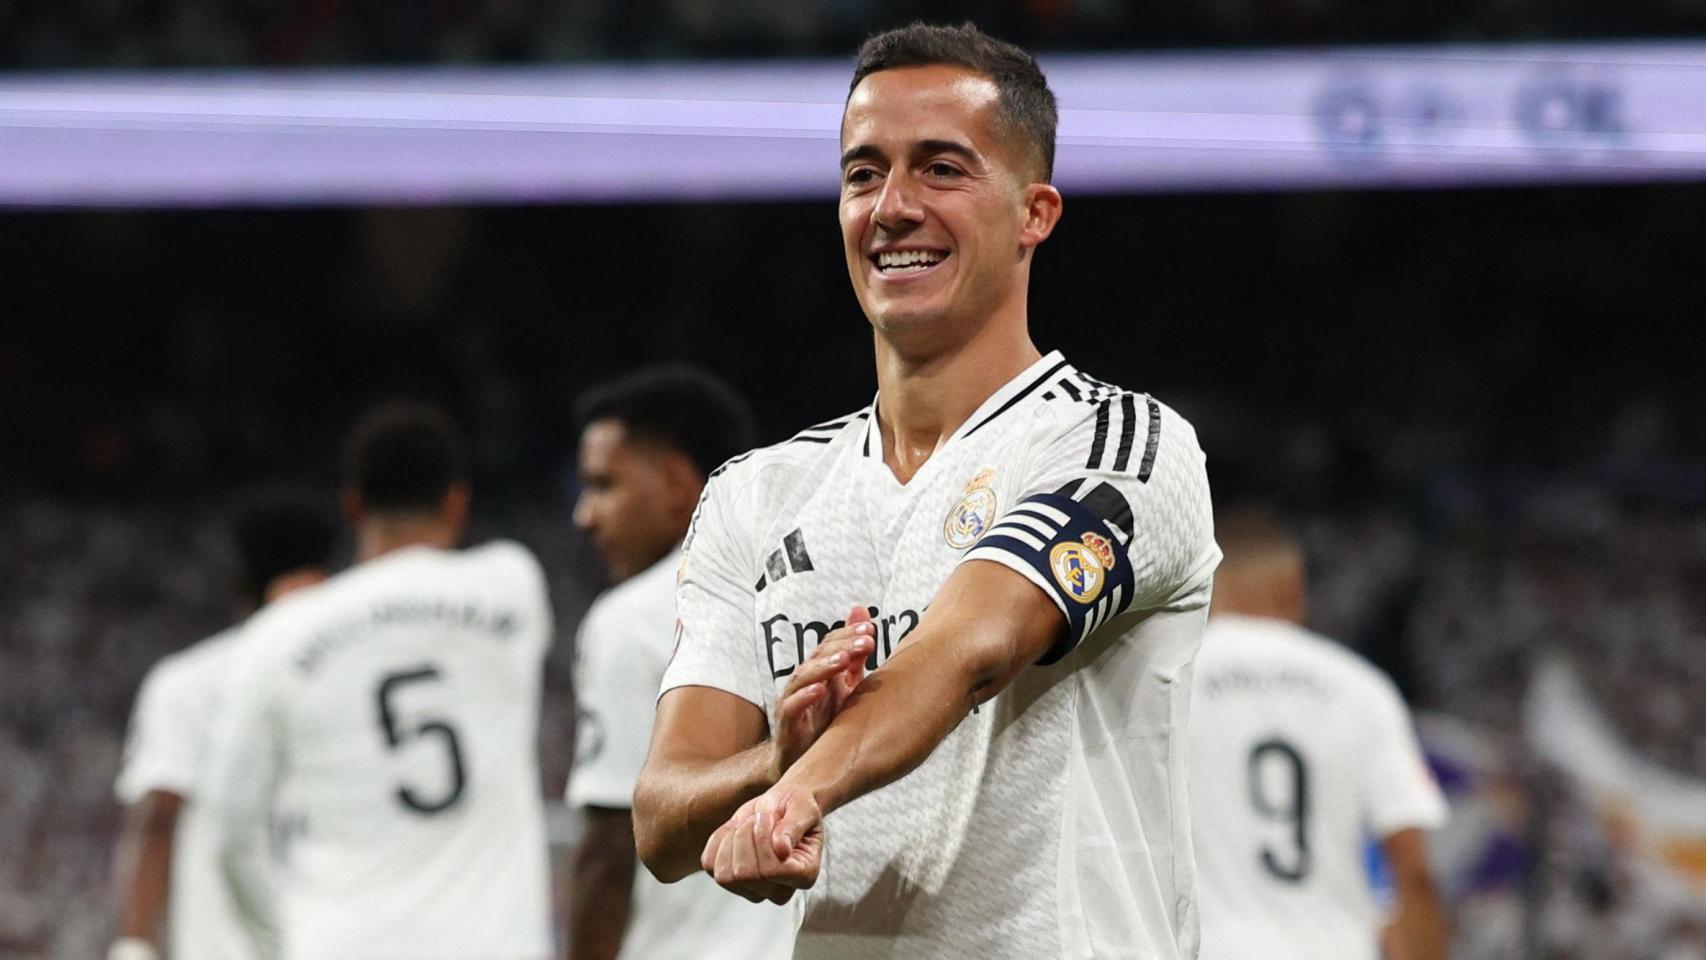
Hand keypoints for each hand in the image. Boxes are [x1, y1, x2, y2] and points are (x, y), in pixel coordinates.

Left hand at [701, 781, 824, 903]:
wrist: (779, 805)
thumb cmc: (795, 807)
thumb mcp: (802, 808)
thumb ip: (793, 828)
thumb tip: (782, 850)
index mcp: (805, 875)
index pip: (772, 872)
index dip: (763, 840)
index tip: (769, 818)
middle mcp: (779, 891)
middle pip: (745, 874)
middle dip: (746, 836)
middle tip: (758, 819)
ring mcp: (752, 889)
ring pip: (725, 876)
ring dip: (732, 840)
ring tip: (747, 825)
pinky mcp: (729, 879)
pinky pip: (709, 865)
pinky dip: (717, 841)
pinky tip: (734, 830)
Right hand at [769, 605, 873, 780]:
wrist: (801, 759)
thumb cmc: (825, 719)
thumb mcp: (846, 686)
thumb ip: (855, 657)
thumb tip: (868, 621)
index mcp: (820, 670)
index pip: (831, 644)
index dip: (848, 634)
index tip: (871, 630)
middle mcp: (805, 680)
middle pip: (819, 655)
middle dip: (843, 646)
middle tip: (866, 641)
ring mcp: (793, 699)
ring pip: (804, 676)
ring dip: (825, 666)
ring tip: (844, 659)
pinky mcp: (787, 722)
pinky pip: (793, 706)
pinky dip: (805, 697)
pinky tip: (819, 690)